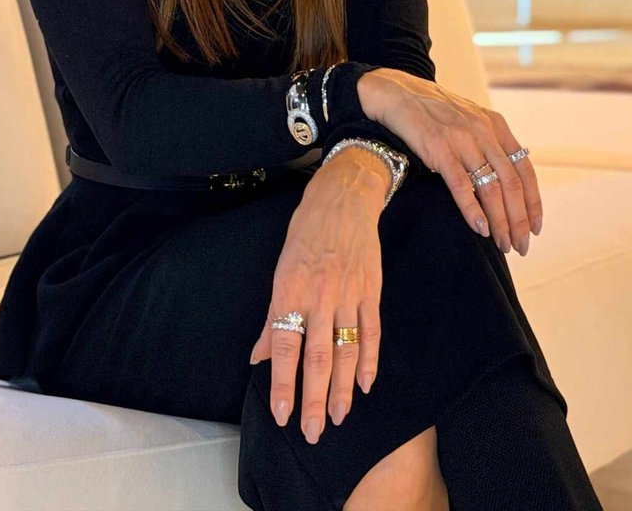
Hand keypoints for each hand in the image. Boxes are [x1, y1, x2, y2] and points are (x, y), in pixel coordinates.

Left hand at [247, 150, 388, 444]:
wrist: (343, 198)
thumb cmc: (305, 233)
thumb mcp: (280, 270)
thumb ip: (273, 318)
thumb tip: (259, 357)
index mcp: (291, 291)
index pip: (286, 347)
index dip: (283, 383)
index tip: (282, 414)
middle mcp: (320, 296)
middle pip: (318, 357)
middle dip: (314, 399)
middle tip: (313, 432)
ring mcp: (349, 294)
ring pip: (346, 351)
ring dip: (342, 388)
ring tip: (338, 417)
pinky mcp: (372, 291)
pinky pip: (371, 332)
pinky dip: (369, 360)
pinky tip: (365, 385)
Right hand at [358, 68, 542, 254]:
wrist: (398, 93)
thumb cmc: (433, 113)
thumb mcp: (470, 120)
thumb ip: (489, 144)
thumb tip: (506, 181)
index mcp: (496, 126)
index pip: (525, 170)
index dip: (533, 202)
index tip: (535, 228)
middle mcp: (484, 132)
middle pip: (512, 184)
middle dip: (519, 220)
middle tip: (520, 246)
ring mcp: (462, 140)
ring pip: (491, 187)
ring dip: (500, 221)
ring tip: (503, 244)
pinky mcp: (439, 149)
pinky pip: (462, 184)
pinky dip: (473, 210)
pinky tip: (480, 229)